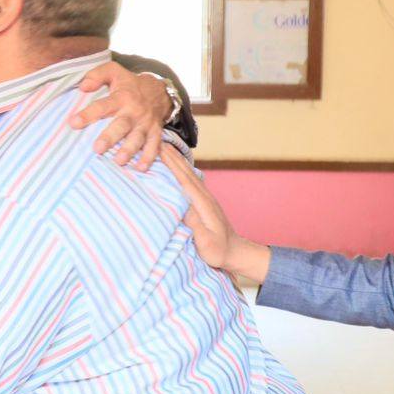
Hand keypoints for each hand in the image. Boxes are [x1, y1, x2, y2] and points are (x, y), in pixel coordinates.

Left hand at [69, 62, 172, 171]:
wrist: (159, 91)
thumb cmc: (129, 84)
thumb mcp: (114, 71)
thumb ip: (97, 75)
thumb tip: (82, 86)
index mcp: (122, 97)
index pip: (103, 105)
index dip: (88, 114)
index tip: (73, 123)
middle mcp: (134, 111)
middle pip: (122, 125)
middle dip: (110, 137)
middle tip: (97, 149)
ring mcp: (145, 123)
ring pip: (138, 138)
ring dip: (129, 150)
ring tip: (119, 161)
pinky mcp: (155, 132)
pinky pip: (154, 146)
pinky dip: (149, 157)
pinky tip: (141, 168)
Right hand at [162, 149, 268, 281]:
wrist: (236, 252)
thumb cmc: (219, 252)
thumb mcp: (206, 243)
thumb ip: (195, 226)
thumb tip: (181, 208)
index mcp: (203, 204)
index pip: (184, 180)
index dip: (172, 165)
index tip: (159, 151)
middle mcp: (205, 197)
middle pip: (186, 172)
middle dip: (172, 156)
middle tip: (157, 141)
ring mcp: (206, 198)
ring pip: (188, 174)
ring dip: (176, 160)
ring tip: (164, 148)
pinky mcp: (204, 202)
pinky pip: (190, 180)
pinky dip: (181, 170)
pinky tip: (176, 167)